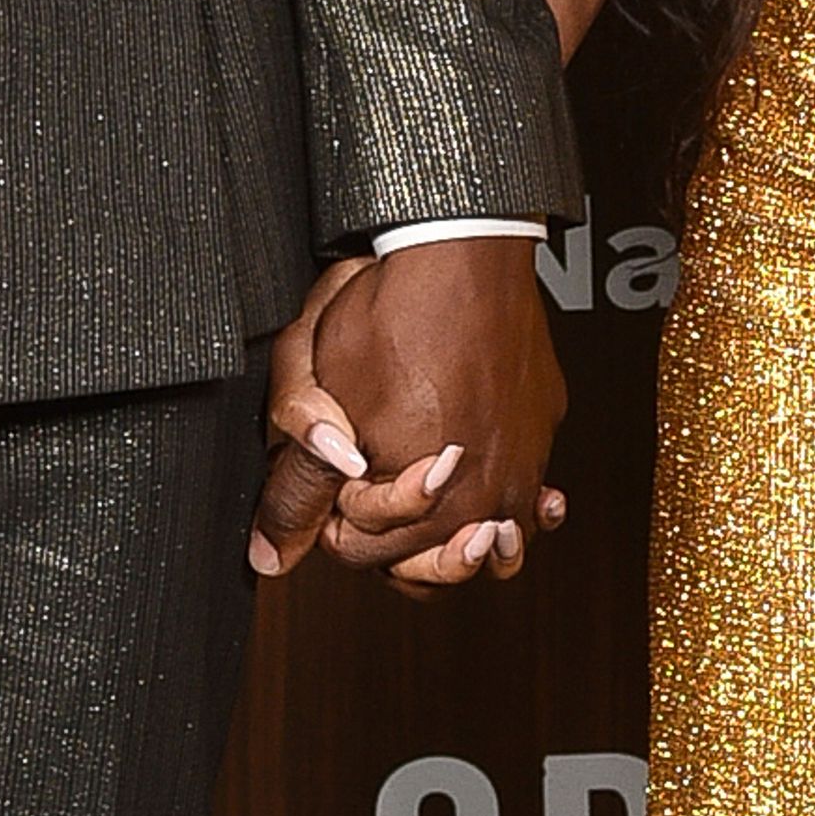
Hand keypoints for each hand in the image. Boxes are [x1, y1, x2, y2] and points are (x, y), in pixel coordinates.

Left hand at [248, 241, 568, 595]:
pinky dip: (520, 513)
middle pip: (423, 563)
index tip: (333, 483)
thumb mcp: (312, 394)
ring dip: (459, 547)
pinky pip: (534, 505)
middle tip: (373, 485)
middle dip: (390, 534)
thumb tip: (272, 552)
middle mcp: (475, 499)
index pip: (361, 551)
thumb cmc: (391, 312)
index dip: (333, 520)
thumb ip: (297, 483)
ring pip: (490, 552)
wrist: (461, 252)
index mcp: (411, 498)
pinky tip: (504, 509)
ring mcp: (518, 469)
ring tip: (436, 519)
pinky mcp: (542, 436)